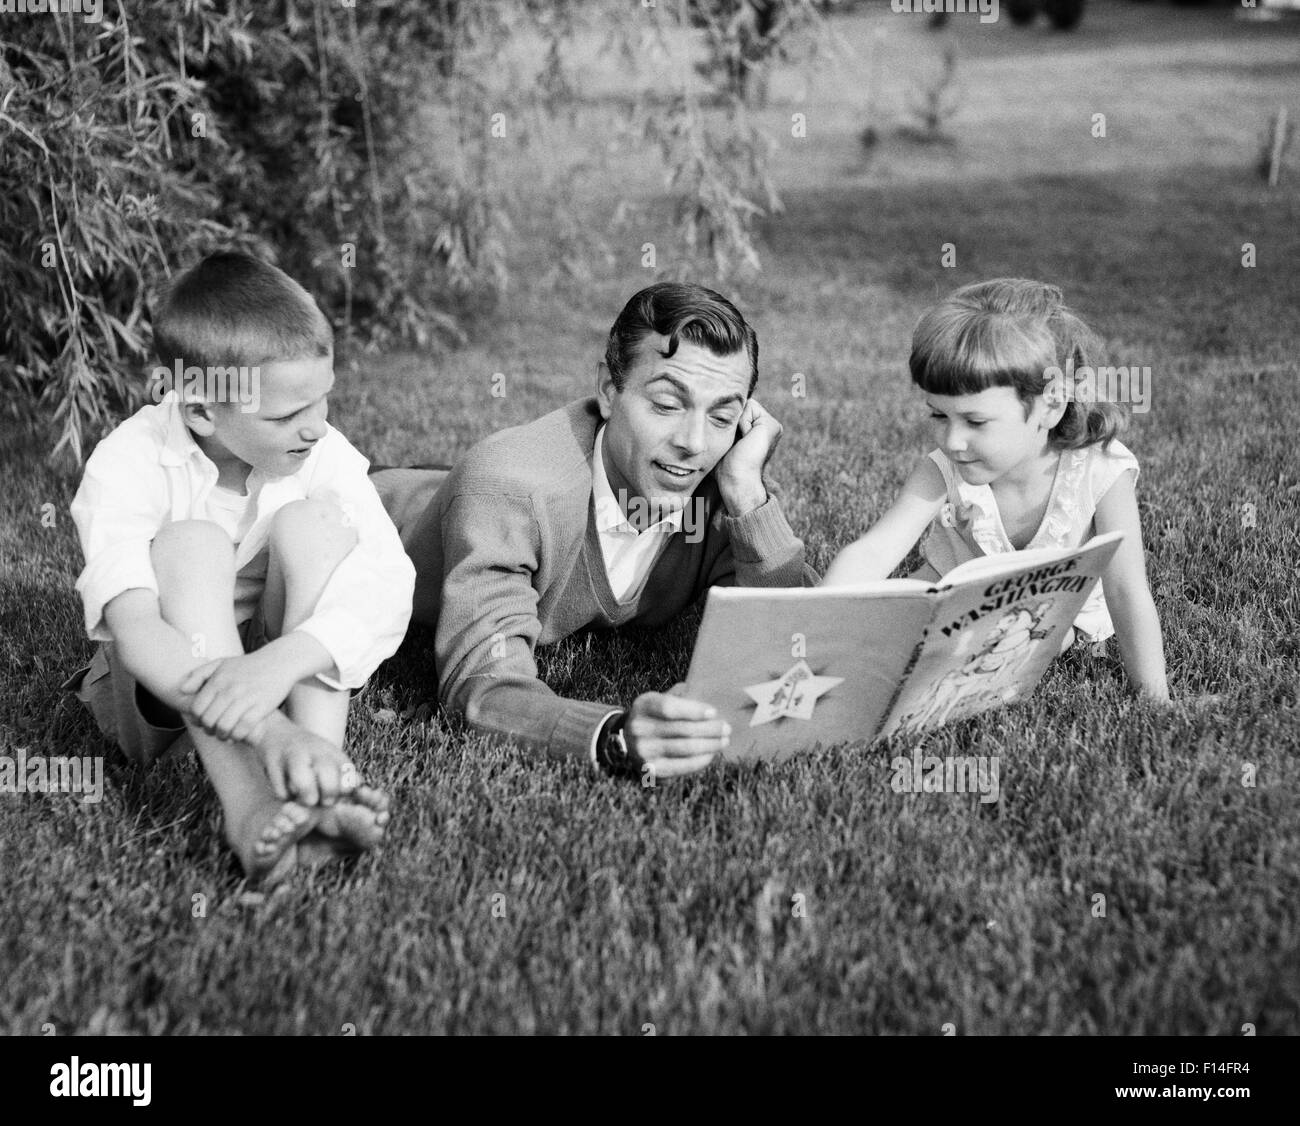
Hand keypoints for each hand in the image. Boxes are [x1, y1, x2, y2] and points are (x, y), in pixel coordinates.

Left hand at [180, 648, 300, 743]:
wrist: (280, 661)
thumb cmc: (249, 665)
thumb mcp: (222, 663)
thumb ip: (199, 674)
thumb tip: (182, 690)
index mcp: (218, 680)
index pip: (197, 709)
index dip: (196, 720)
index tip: (203, 722)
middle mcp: (230, 689)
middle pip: (208, 720)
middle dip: (209, 730)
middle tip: (214, 730)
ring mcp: (246, 699)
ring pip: (224, 727)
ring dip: (222, 735)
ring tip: (225, 735)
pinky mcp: (261, 707)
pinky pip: (243, 729)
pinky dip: (238, 736)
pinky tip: (239, 734)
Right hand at [257, 717, 357, 806]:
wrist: (274, 732)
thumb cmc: (307, 751)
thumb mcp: (330, 757)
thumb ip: (344, 773)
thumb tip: (358, 786)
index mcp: (332, 752)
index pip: (349, 778)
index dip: (344, 792)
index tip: (337, 793)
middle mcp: (315, 752)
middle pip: (330, 784)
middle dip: (327, 798)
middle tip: (320, 798)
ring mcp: (294, 757)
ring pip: (305, 786)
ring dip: (306, 798)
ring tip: (303, 797)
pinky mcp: (272, 765)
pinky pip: (282, 792)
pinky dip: (285, 795)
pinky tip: (285, 788)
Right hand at [622, 683, 728, 779]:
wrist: (628, 741)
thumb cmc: (656, 716)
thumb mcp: (661, 700)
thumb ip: (682, 696)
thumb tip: (714, 698)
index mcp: (643, 705)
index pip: (669, 707)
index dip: (693, 710)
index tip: (714, 712)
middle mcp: (639, 728)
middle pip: (682, 729)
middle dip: (709, 729)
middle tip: (727, 728)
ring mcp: (643, 751)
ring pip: (685, 749)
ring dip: (710, 745)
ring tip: (724, 741)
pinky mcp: (651, 770)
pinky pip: (682, 766)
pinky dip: (700, 760)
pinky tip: (711, 754)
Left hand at [715, 398, 781, 516]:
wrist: (736, 479)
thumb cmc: (725, 467)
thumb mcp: (723, 442)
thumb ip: (724, 426)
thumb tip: (710, 412)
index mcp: (757, 431)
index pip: (738, 411)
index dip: (728, 421)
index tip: (731, 443)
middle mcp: (766, 427)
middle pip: (741, 406)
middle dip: (732, 421)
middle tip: (736, 444)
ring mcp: (771, 425)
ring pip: (745, 406)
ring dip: (737, 424)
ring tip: (740, 443)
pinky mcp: (772, 425)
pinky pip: (750, 408)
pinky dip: (742, 424)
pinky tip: (746, 440)